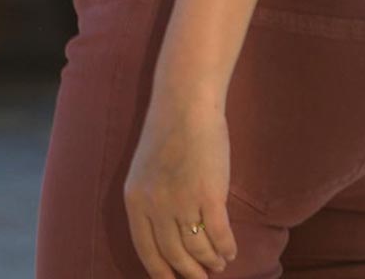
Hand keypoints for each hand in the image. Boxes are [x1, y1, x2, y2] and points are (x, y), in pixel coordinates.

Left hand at [123, 94, 237, 278]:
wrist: (185, 103)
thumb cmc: (169, 134)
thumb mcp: (146, 172)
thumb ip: (153, 203)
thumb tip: (169, 238)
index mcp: (134, 200)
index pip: (146, 251)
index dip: (161, 273)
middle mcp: (154, 206)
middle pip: (174, 257)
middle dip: (190, 274)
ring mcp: (181, 202)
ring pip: (198, 251)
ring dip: (211, 262)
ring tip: (219, 263)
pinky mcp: (209, 196)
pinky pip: (219, 236)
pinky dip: (226, 249)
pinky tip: (230, 251)